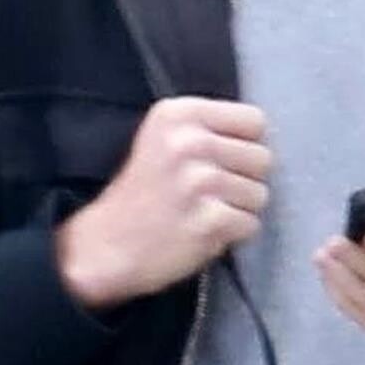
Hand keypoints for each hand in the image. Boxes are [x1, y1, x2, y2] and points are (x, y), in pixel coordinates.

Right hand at [55, 98, 271, 310]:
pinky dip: (232, 235)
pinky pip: (250, 225)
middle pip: (262, 158)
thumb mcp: (160, 140)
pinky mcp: (210, 221)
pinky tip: (202, 234)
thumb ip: (205, 130)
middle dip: (243, 181)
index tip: (219, 163)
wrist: (103, 249)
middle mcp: (190, 143)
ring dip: (238, 210)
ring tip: (203, 215)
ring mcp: (200, 183)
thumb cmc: (138, 197)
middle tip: (209, 196)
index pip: (253, 121)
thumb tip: (260, 139)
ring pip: (260, 194)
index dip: (243, 146)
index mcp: (178, 115)